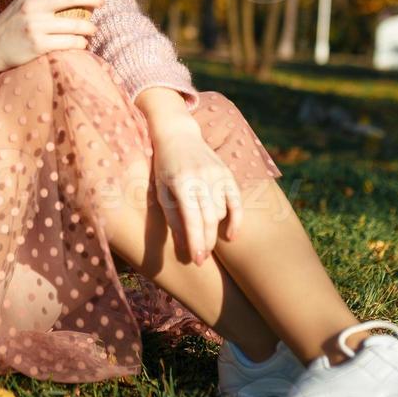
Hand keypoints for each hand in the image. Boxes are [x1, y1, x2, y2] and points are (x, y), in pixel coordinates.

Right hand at [0, 0, 103, 71]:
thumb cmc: (11, 24)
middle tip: (101, 2)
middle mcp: (33, 7)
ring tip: (92, 29)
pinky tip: (81, 43)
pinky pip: (70, 43)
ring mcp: (36, 27)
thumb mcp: (22, 3)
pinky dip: (80, 43)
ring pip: (76, 24)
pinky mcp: (39, 45)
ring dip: (89, 27)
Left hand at [150, 122, 242, 264]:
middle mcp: (202, 178)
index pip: (193, 219)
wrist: (178, 135)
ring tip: (202, 235)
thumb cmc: (164, 167)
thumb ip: (173, 218)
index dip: (196, 243)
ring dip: (213, 229)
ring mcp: (217, 175)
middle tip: (200, 259)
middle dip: (206, 243)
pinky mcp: (227, 173)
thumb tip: (184, 246)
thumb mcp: (161, 191)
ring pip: (221, 213)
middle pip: (210, 220)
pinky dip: (236, 220)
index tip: (197, 261)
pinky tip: (231, 236)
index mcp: (182, 183)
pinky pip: (237, 202)